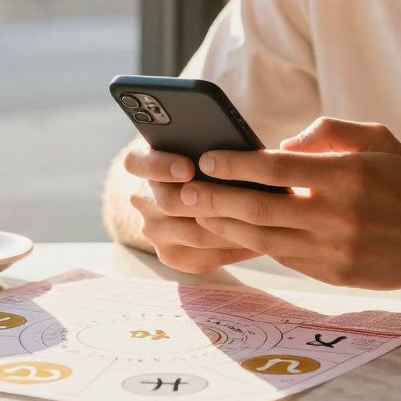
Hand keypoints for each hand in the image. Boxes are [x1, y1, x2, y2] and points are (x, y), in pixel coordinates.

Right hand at [122, 140, 257, 272]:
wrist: (194, 193)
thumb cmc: (208, 162)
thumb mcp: (201, 145)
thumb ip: (208, 143)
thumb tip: (239, 147)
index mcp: (143, 164)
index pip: (136, 162)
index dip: (160, 165)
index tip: (187, 167)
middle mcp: (143, 200)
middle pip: (169, 203)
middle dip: (209, 200)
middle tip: (242, 197)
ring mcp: (155, 231)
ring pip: (193, 234)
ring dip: (230, 226)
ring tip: (264, 219)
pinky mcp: (172, 256)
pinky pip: (204, 257)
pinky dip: (234, 248)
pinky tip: (260, 239)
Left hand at [153, 117, 400, 288]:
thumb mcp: (376, 138)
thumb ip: (327, 132)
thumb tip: (281, 145)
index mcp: (347, 176)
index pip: (277, 169)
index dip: (236, 164)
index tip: (207, 157)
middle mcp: (338, 216)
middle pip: (260, 209)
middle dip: (216, 199)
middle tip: (187, 190)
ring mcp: (335, 250)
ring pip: (265, 239)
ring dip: (226, 226)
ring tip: (200, 212)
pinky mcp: (334, 274)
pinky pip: (284, 256)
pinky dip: (257, 243)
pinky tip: (235, 231)